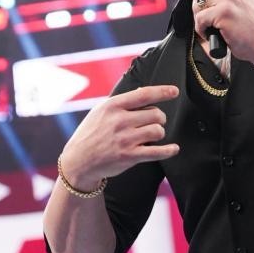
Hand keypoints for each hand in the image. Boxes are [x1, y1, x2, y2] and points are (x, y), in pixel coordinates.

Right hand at [59, 85, 180, 188]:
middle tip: (153, 122)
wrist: (78, 161)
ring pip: (158, 131)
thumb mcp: (100, 112)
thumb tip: (143, 92)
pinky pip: (157, 151)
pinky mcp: (129, 156)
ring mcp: (125, 139)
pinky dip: (169, 150)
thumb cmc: (90, 134)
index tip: (174, 91)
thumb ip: (121, 103)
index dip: (162, 92)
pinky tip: (173, 149)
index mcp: (113, 106)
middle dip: (159, 118)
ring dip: (159, 133)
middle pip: (156, 114)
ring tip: (152, 135)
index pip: (144, 94)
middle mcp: (119, 121)